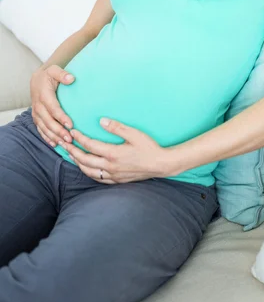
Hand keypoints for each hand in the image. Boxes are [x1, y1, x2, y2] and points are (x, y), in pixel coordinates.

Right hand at [30, 65, 74, 146]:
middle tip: (70, 139)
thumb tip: (71, 78)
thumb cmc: (48, 76)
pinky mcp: (36, 118)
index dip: (61, 117)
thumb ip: (62, 74)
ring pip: (44, 128)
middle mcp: (38, 106)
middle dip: (59, 131)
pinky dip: (47, 138)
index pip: (53, 108)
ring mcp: (36, 113)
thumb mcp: (54, 70)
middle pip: (48, 121)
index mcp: (44, 96)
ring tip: (65, 144)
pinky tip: (54, 144)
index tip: (71, 125)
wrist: (36, 80)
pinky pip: (40, 130)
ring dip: (54, 137)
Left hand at [58, 118, 174, 183]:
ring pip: (88, 171)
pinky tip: (86, 167)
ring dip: (78, 162)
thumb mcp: (135, 134)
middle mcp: (110, 166)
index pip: (89, 145)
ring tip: (71, 154)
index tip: (72, 131)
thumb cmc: (149, 147)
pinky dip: (88, 172)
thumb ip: (117, 127)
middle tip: (64, 143)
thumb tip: (102, 121)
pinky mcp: (116, 180)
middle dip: (72, 151)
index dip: (79, 138)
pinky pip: (97, 178)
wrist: (160, 164)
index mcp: (113, 154)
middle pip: (84, 159)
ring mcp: (112, 175)